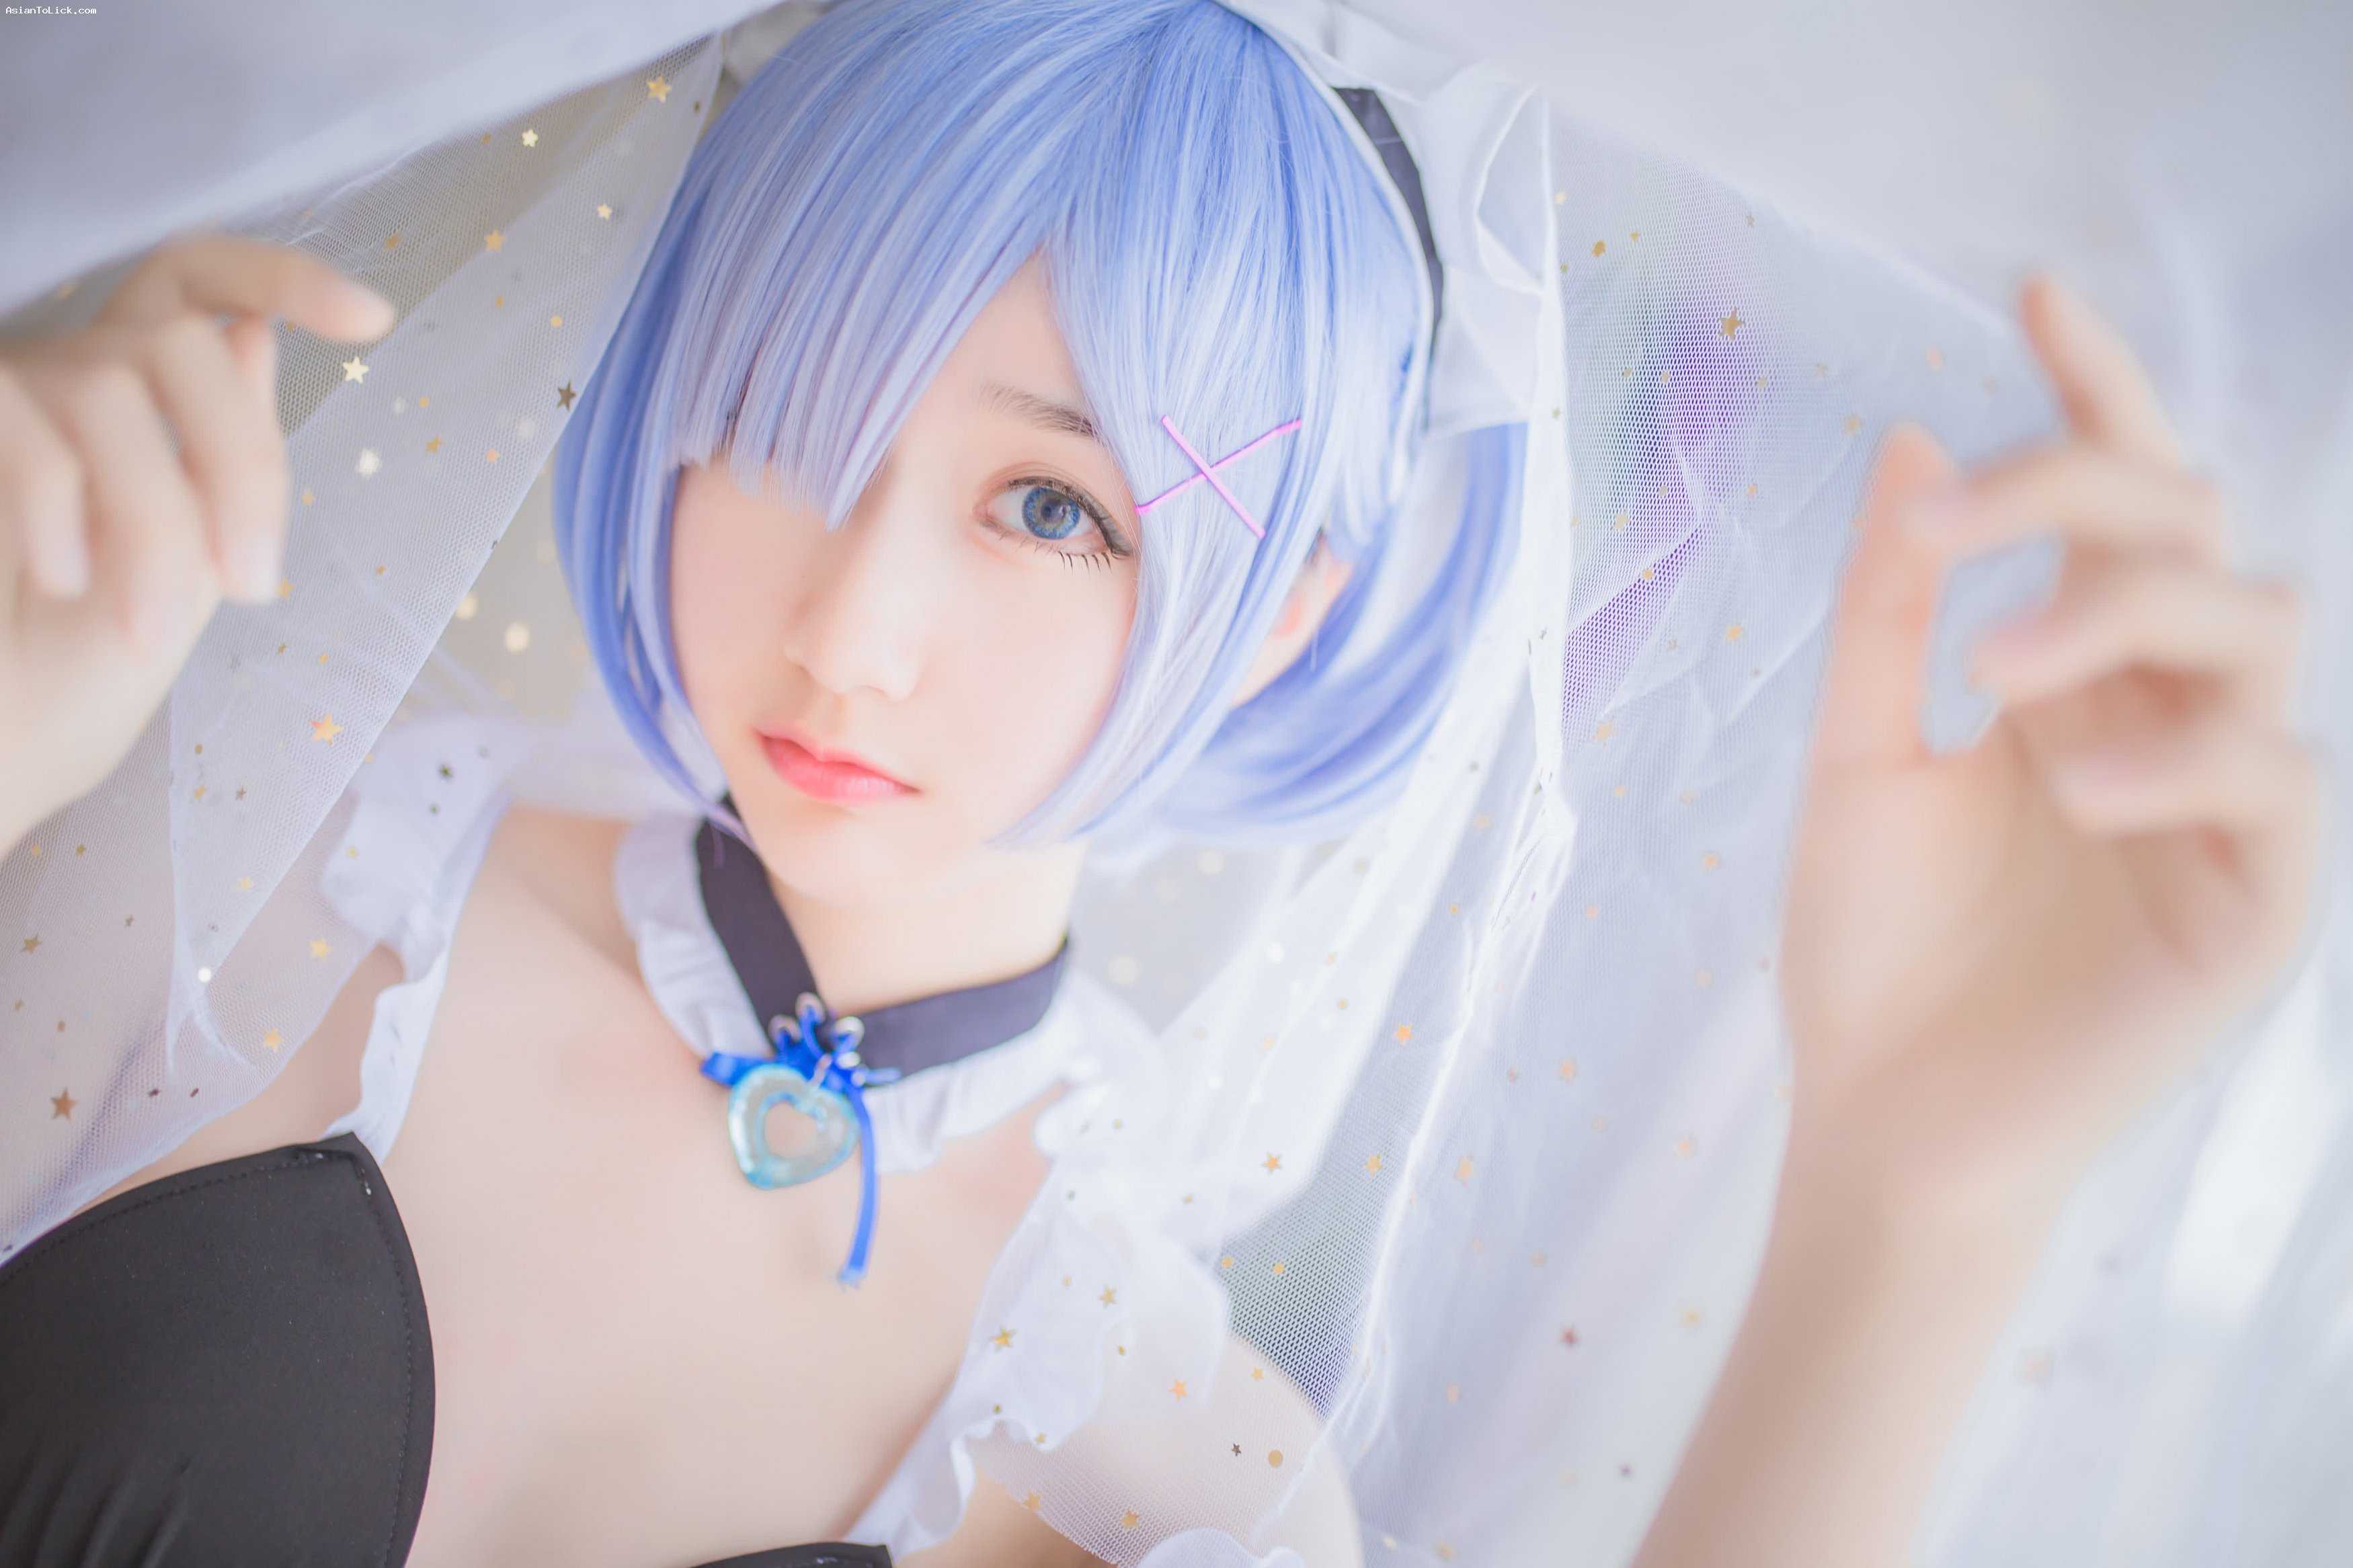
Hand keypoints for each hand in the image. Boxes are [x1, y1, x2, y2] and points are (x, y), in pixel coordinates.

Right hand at [0, 234, 393, 847]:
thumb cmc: (75, 671)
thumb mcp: (189, 564)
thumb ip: (219, 458)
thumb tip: (254, 334)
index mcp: (127, 399)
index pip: (194, 291)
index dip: (280, 277)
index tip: (373, 317)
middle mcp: (57, 375)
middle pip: (177, 342)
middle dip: (240, 461)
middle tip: (251, 584)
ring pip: (108, 387)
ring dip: (155, 518)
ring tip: (152, 631)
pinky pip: (17, 422)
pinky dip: (52, 504)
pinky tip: (66, 580)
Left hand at [1782, 274, 2324, 1229]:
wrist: (1881, 1117)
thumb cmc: (1871, 947)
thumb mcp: (1860, 755)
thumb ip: (1892, 607)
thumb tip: (1916, 437)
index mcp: (2075, 670)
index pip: (2115, 500)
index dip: (2095, 390)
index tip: (2035, 286)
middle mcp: (2162, 710)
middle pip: (2188, 528)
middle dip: (2080, 495)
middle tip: (1952, 531)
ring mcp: (2221, 799)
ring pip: (2255, 625)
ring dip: (2124, 613)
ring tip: (1997, 672)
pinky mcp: (2257, 899)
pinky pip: (2273, 781)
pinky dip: (2180, 759)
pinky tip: (2077, 789)